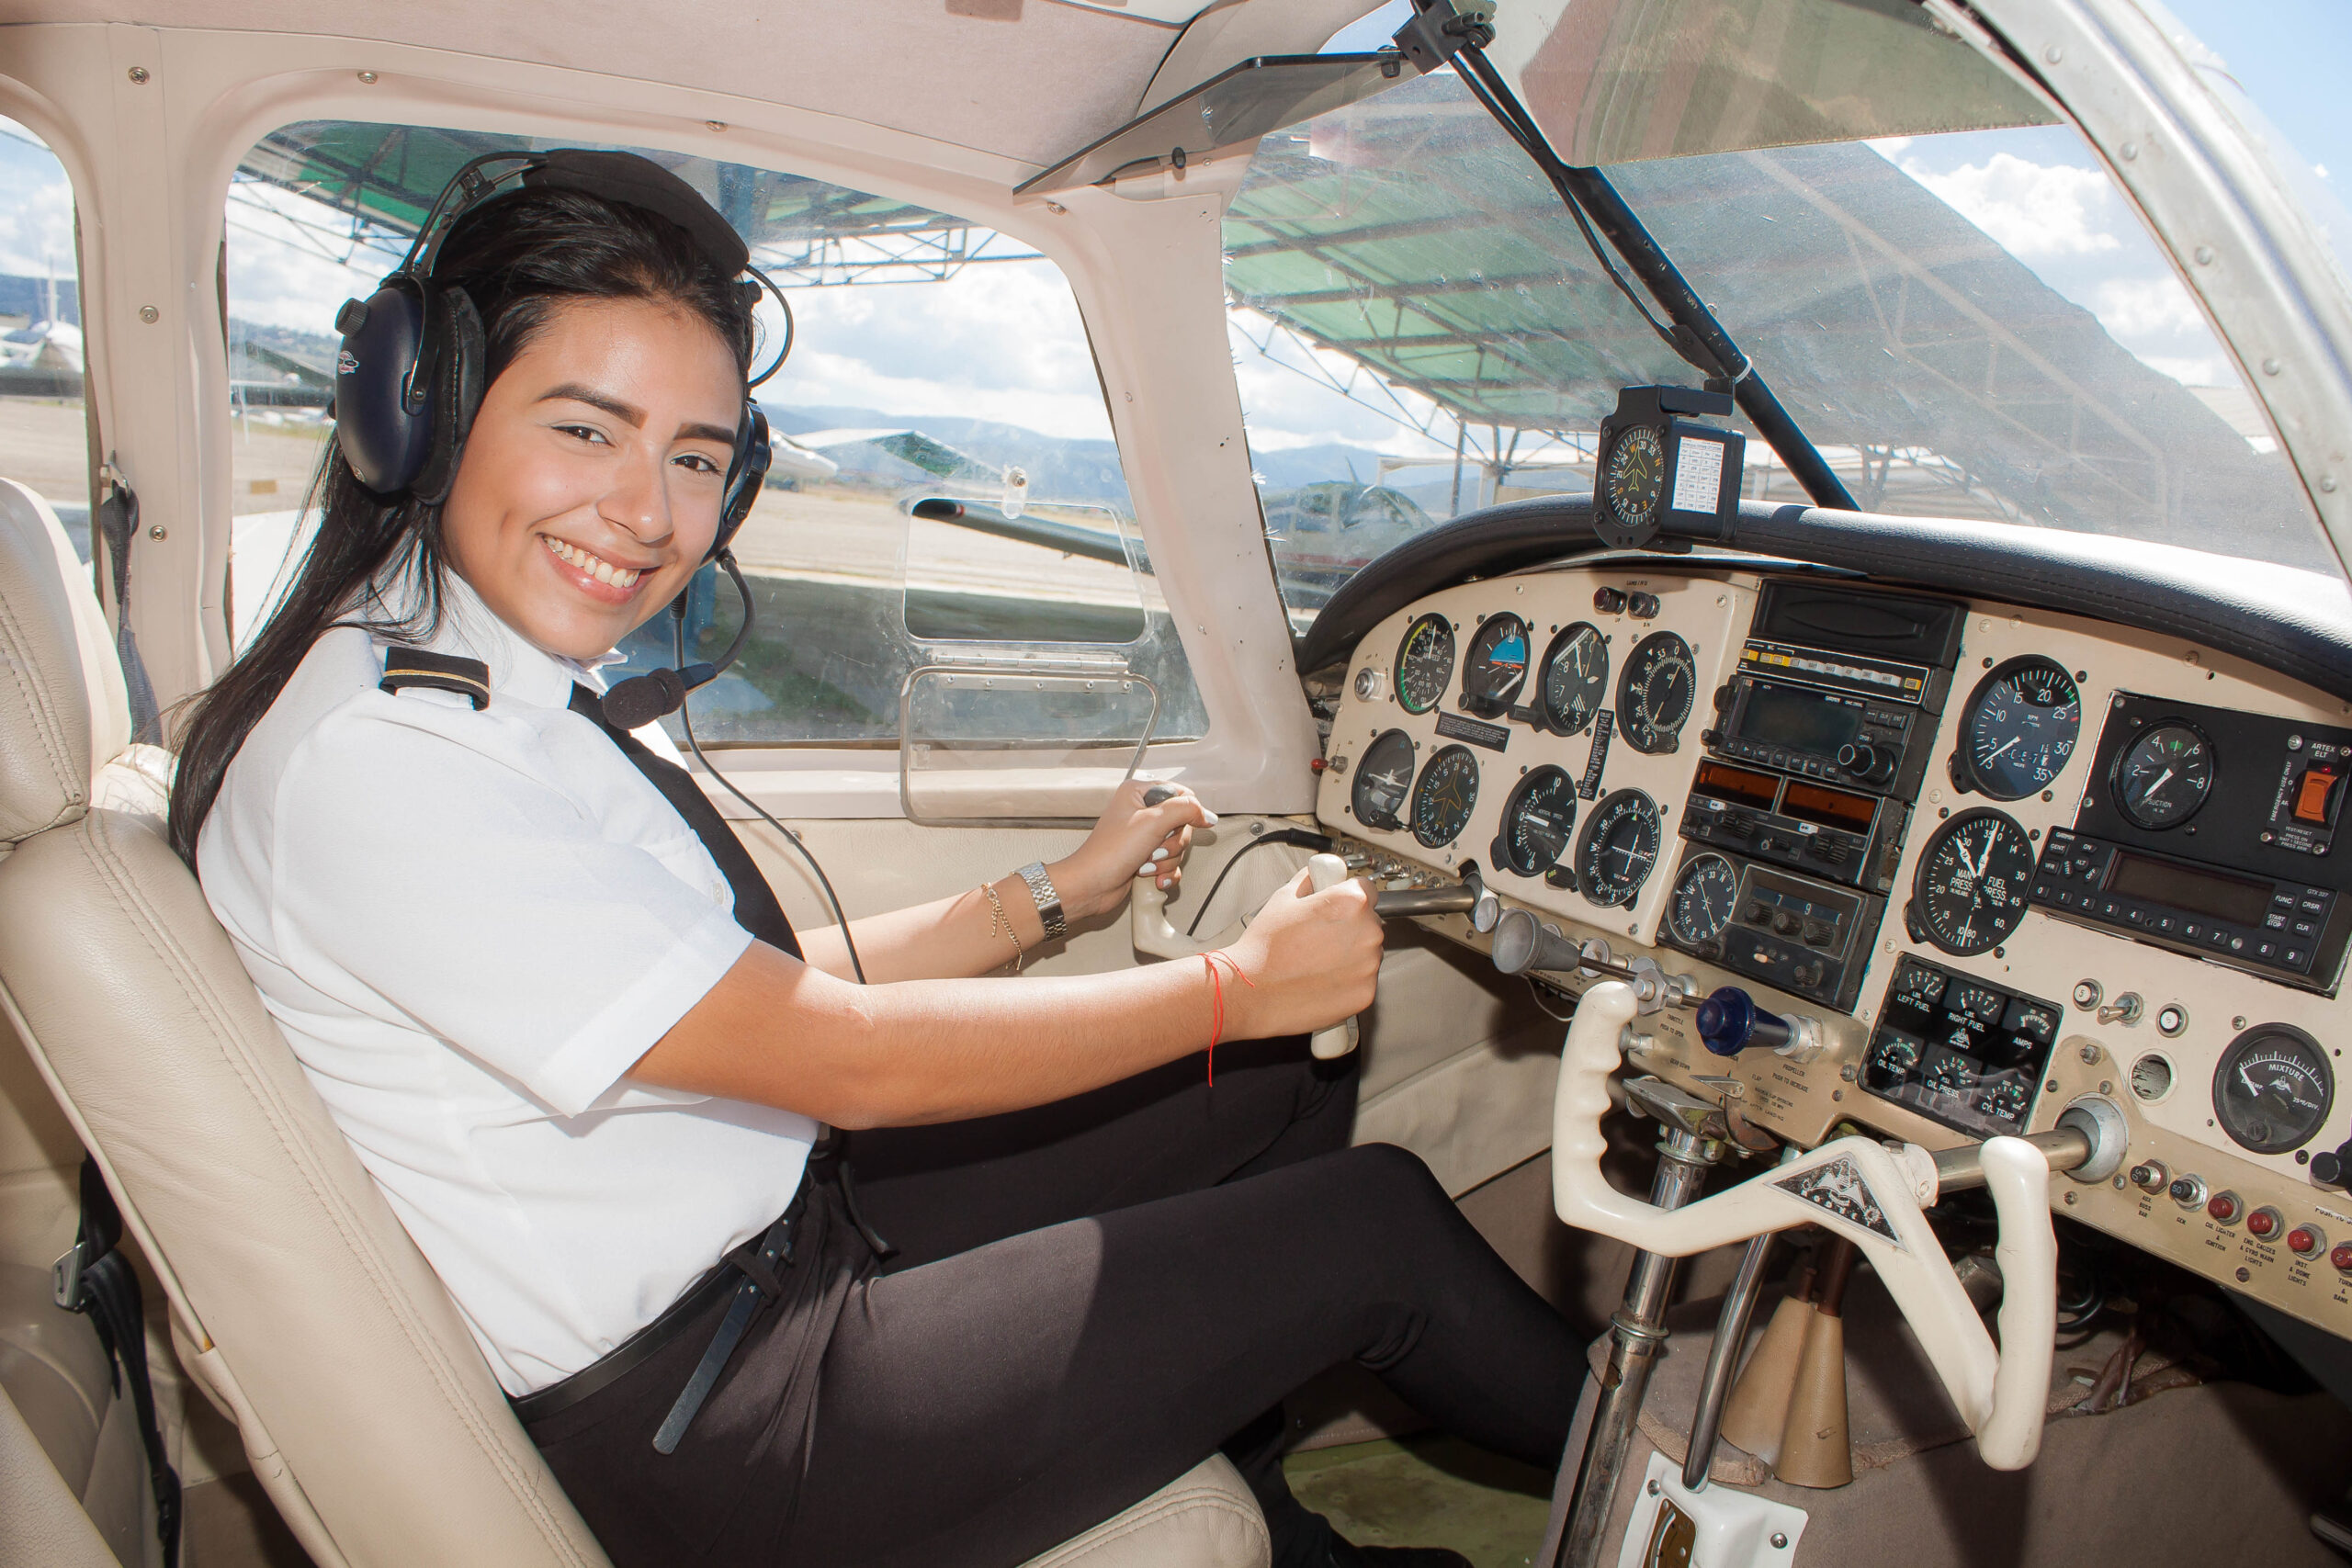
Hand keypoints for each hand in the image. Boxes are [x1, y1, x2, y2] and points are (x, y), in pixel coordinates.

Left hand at [1049, 779, 1216, 919]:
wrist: (1091, 886)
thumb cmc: (1111, 852)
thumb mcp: (1153, 822)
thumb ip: (1185, 811)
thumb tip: (1208, 814)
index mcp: (1139, 793)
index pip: (1180, 793)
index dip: (1188, 811)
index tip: (1191, 825)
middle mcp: (1141, 811)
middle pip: (1182, 823)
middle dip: (1173, 843)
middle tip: (1155, 850)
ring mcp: (1143, 836)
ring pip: (1177, 846)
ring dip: (1167, 861)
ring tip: (1146, 866)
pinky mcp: (1145, 857)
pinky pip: (1170, 863)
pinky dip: (1165, 873)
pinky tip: (1153, 879)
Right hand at [1220, 866, 1383, 1039]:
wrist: (1253, 991)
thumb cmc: (1265, 948)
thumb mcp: (1283, 898)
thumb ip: (1310, 880)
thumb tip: (1318, 874)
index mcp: (1351, 903)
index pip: (1367, 890)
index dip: (1349, 897)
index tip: (1339, 907)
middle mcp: (1367, 932)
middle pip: (1369, 923)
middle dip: (1349, 928)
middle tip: (1319, 938)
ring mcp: (1369, 966)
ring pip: (1368, 953)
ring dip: (1351, 956)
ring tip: (1316, 961)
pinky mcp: (1366, 993)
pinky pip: (1363, 981)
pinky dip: (1348, 981)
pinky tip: (1321, 980)